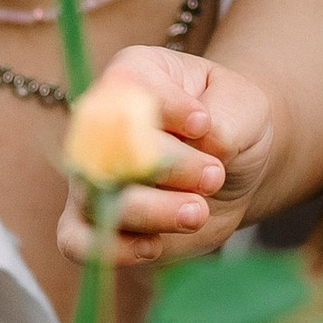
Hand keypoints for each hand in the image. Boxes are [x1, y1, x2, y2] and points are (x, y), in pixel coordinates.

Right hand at [55, 47, 275, 271]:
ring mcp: (92, 174)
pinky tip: (153, 247)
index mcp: (135, 74)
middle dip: (167, 165)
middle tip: (214, 175)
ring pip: (97, 197)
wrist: (232, 171)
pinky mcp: (94, 221)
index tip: (203, 124)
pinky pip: (77, 241)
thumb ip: (227, 119)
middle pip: (111, 146)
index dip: (165, 108)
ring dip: (152, 210)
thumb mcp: (246, 107)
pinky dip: (110, 249)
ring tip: (198, 213)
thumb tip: (204, 137)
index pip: (129, 86)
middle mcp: (101, 123)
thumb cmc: (232, 124)